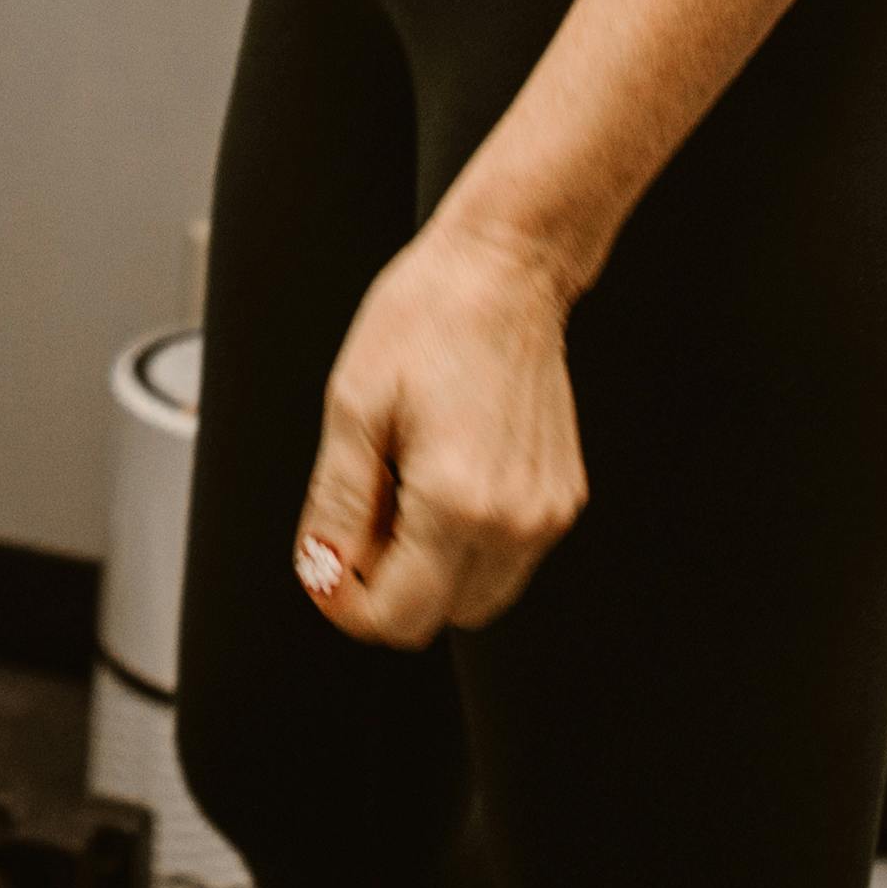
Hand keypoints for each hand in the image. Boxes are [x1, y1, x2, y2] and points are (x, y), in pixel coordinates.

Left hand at [292, 215, 592, 643]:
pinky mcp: (563, 496)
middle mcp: (513, 521)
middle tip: (361, 515)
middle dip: (388, 586)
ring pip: (478, 596)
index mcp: (456, 503)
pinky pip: (509, 558)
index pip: (399, 618)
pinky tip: (444, 478)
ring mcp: (546, 512)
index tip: (324, 567)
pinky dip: (468, 543)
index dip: (347, 605)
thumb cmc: (427, 318)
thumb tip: (323, 571)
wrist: (505, 270)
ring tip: (403, 487)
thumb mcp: (353, 406)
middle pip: (440, 617)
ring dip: (431, 569)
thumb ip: (338, 505)